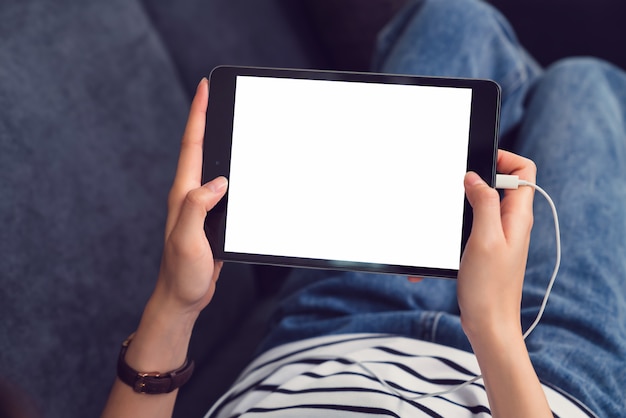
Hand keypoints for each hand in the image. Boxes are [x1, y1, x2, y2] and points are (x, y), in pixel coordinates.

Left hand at [152, 78, 227, 316]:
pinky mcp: (212, 219)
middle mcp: (191, 195)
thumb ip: (198, 207)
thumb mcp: (187, 239)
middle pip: (200, 149)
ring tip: (230, 122)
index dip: (197, 116)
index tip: (204, 89)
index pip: (191, 147)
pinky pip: (223, 189)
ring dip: (219, 143)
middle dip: (207, 119)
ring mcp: (202, 207)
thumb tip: (217, 181)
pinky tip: (242, 170)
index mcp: (184, 195)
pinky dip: (232, 172)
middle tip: (216, 95)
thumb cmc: (182, 273)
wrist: (184, 297)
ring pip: (213, 167)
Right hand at [457, 150, 535, 341]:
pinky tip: (438, 248)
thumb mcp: (485, 239)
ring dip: (458, 208)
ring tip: (443, 219)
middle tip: (453, 188)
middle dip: (473, 181)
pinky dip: (452, 231)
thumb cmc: (489, 288)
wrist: (488, 325)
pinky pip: (469, 227)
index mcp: (517, 216)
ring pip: (479, 205)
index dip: (503, 158)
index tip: (476, 163)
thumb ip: (484, 204)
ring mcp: (497, 236)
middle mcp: (511, 223)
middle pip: (499, 184)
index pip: (523, 170)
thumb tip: (475, 177)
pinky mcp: (484, 249)